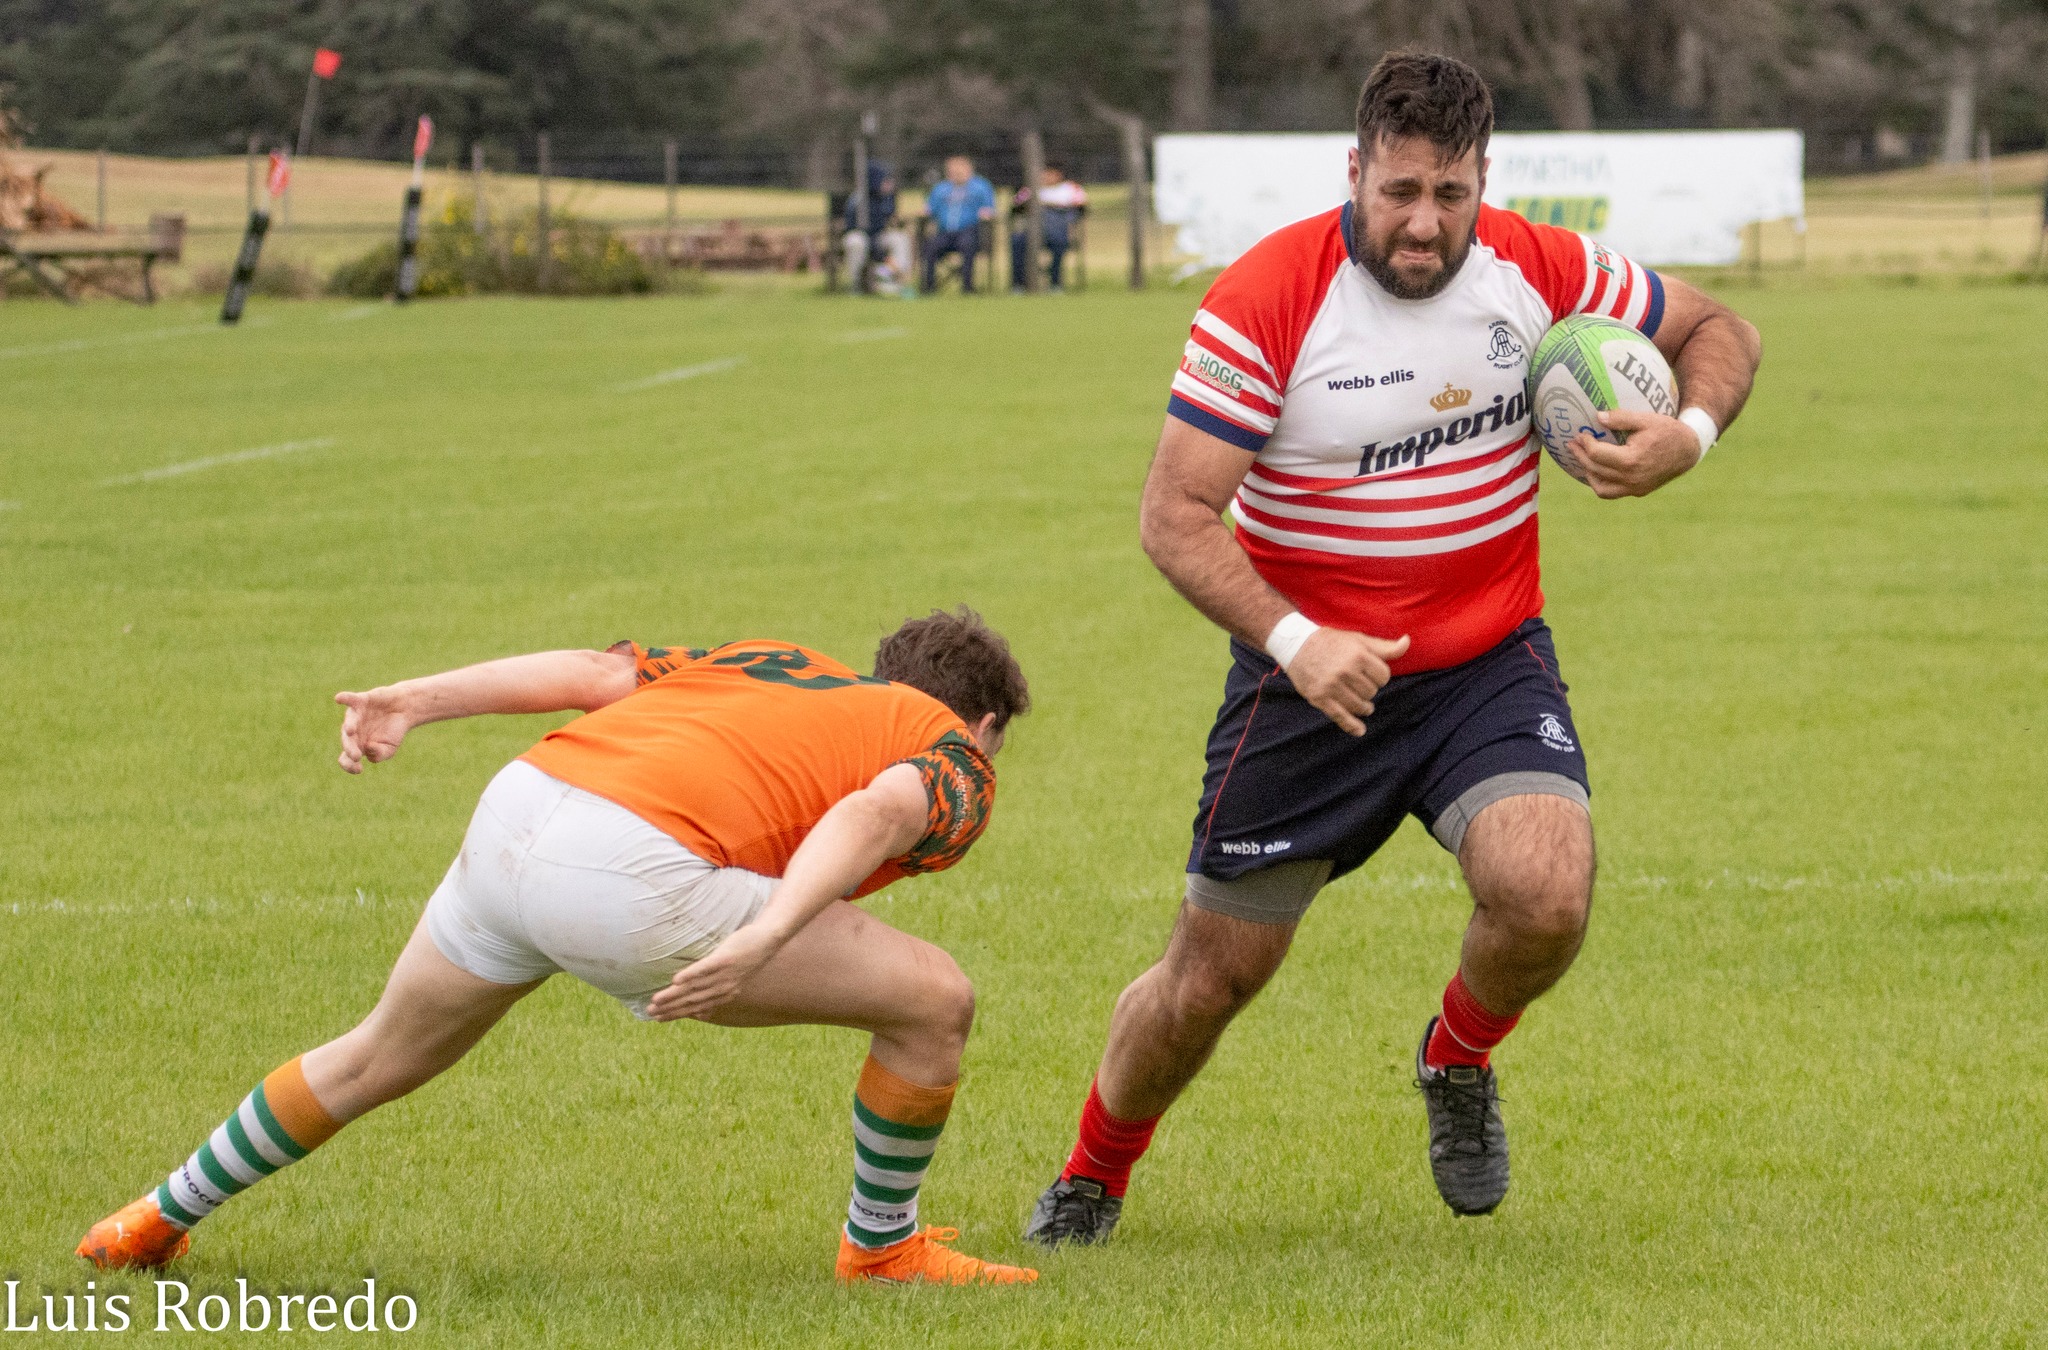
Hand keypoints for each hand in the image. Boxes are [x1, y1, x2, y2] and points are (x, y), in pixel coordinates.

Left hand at [334, 687, 413, 773]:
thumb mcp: (390, 748)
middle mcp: (353, 731)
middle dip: (350, 748)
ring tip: (351, 731)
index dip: (349, 765)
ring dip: (350, 726)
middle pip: (347, 741)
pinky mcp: (362, 701)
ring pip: (350, 721)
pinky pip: (351, 699)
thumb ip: (379, 754)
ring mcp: (356, 716)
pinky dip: (345, 698)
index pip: (346, 758)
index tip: (359, 769)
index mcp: (357, 746)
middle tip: (355, 756)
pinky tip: (339, 698)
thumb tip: (368, 748)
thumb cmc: (394, 730)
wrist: (404, 709)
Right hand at [644, 922, 782, 1021]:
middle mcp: (723, 988)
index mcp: (724, 995)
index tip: (657, 1019)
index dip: (676, 1014)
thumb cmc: (746, 956)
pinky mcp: (724, 959)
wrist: (768, 939)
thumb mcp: (733, 979)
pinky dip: (690, 976)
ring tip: (656, 1000)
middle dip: (670, 1008)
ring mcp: (724, 975)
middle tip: (650, 1012)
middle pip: (691, 1001)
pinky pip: (704, 969)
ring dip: (673, 995)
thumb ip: (715, 993)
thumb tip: (698, 1011)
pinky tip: (675, 980)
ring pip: (694, 988)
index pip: (695, 1008)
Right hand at [1284, 628, 1410, 736]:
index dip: (1379, 677)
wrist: (1296, 645)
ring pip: (1360, 706)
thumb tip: (1407, 642)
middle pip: (1372, 692)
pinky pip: (1340, 716)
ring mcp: (1332, 686)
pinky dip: (1352, 726)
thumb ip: (1384, 646)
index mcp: (1358, 655)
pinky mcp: (1320, 698)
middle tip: (1359, 684)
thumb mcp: (1358, 640)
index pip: (1383, 677)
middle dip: (1369, 690)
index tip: (1370, 674)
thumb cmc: (1331, 642)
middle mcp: (1345, 671)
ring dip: (1364, 707)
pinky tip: (1360, 731)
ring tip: (1363, 704)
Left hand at [1569, 410, 1702, 498]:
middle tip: (1572, 444)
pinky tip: (1596, 470)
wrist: (1689, 451)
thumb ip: (1621, 418)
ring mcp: (1634, 488)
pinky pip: (1612, 493)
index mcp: (1631, 460)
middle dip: (1580, 456)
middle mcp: (1631, 478)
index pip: (1597, 454)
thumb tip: (1597, 417)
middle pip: (1595, 469)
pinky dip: (1601, 483)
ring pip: (1600, 487)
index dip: (1585, 443)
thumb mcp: (1646, 419)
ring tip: (1581, 459)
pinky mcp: (1638, 492)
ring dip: (1588, 472)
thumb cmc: (1668, 431)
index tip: (1580, 434)